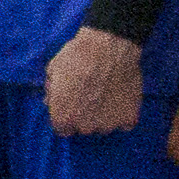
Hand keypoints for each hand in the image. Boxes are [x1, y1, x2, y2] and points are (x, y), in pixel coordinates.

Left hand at [43, 24, 146, 141]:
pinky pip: (124, 123)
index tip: (71, 105)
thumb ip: (51, 92)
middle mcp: (84, 127)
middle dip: (84, 116)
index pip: (62, 129)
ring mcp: (108, 124)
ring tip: (105, 93)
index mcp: (62, 118)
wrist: (108, 49)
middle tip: (89, 95)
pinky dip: (122, 113)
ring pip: (104, 126)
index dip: (66, 116)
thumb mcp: (53, 71)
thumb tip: (49, 102)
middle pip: (83, 128)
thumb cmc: (76, 58)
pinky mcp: (128, 119)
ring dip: (103, 116)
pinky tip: (119, 97)